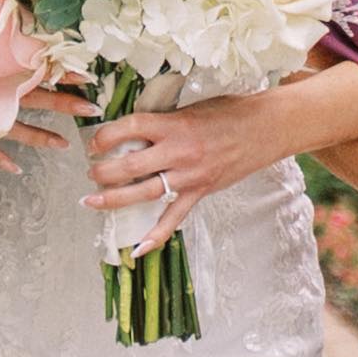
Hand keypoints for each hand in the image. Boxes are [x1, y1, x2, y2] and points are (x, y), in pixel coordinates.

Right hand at [0, 20, 71, 163]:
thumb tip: (25, 41)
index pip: (33, 69)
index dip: (60, 72)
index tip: (85, 74)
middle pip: (30, 98)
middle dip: (63, 103)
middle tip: (90, 109)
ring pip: (9, 127)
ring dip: (38, 136)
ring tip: (63, 143)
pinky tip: (15, 167)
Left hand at [84, 94, 284, 224]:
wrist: (266, 128)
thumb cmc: (230, 112)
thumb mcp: (191, 108)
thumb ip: (163, 121)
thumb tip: (133, 130)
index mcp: (174, 124)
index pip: (130, 128)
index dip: (106, 135)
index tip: (95, 141)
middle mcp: (179, 151)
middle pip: (130, 165)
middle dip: (103, 171)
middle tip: (90, 173)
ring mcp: (189, 176)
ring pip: (145, 192)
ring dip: (115, 198)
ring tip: (93, 201)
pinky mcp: (200, 192)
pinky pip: (175, 218)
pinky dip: (157, 235)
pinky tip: (138, 249)